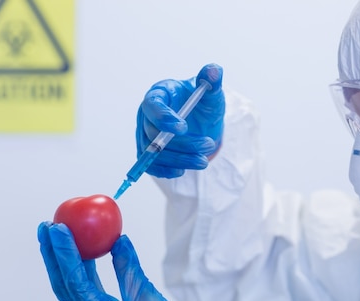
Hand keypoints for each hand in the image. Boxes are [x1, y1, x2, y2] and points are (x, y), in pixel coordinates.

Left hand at [38, 222, 193, 300]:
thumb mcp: (148, 298)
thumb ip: (130, 269)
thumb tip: (117, 239)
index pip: (76, 282)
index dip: (65, 252)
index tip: (57, 227)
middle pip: (63, 284)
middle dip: (52, 254)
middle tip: (47, 225)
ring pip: (70, 287)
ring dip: (62, 261)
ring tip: (57, 233)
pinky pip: (84, 290)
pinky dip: (81, 270)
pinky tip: (83, 252)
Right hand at [136, 63, 224, 177]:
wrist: (202, 123)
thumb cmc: (203, 104)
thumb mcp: (211, 93)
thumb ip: (212, 81)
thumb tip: (214, 70)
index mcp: (159, 94)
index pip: (153, 105)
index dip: (164, 117)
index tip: (183, 128)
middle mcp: (147, 114)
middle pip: (154, 132)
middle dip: (181, 143)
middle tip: (208, 146)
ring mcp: (145, 135)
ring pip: (154, 152)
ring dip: (179, 160)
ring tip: (203, 161)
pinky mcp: (149, 153)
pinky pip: (151, 166)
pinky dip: (165, 171)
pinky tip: (182, 171)